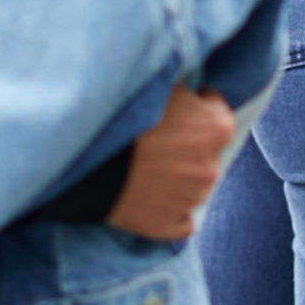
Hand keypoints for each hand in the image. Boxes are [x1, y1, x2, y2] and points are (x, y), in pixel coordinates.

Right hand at [110, 85, 236, 241]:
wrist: (86, 160)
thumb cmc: (124, 115)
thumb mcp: (162, 83)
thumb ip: (185, 85)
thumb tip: (192, 79)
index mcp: (218, 128)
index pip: (216, 110)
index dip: (194, 106)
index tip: (172, 108)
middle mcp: (211, 166)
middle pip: (205, 150)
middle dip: (187, 143)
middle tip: (155, 137)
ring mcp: (190, 199)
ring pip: (193, 185)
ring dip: (178, 176)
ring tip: (146, 166)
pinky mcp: (167, 225)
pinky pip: (180, 221)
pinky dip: (169, 210)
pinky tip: (150, 196)